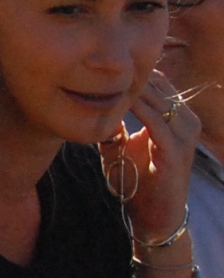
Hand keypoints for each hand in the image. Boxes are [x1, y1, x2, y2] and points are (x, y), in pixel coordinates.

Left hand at [103, 69, 200, 242]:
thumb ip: (113, 125)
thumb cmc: (139, 179)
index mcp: (177, 117)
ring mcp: (184, 135)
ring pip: (159, 101)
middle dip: (132, 76)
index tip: (104, 63)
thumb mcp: (123, 146)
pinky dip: (137, 110)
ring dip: (133, 88)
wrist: (155, 214)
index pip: (159, 84)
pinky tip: (118, 101)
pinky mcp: (175, 151)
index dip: (134, 73)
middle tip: (102, 64)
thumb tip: (91, 106)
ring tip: (106, 77)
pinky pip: (156, 123)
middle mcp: (185, 121)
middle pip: (160, 87)